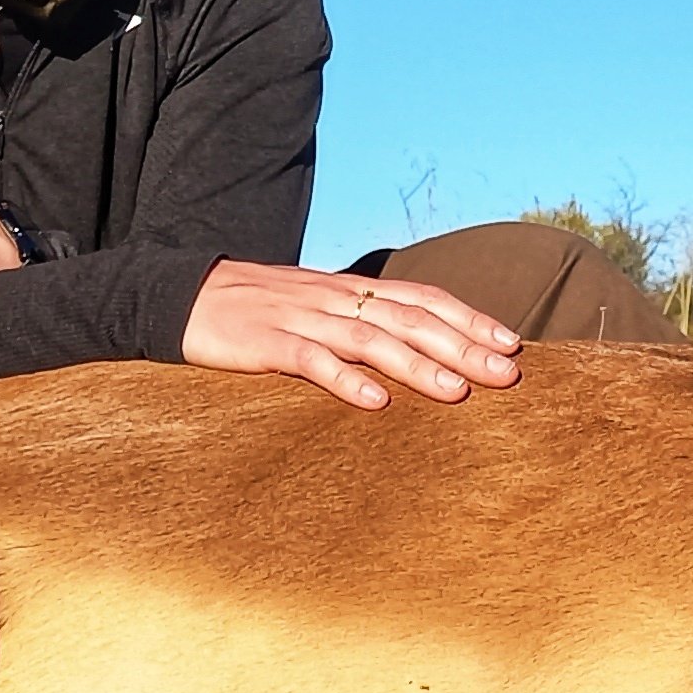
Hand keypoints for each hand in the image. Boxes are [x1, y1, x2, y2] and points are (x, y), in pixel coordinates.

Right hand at [185, 260, 526, 411]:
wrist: (181, 294)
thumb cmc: (255, 309)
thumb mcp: (314, 307)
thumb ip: (358, 322)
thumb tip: (411, 347)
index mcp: (348, 290)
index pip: (420, 297)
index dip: (467, 318)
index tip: (510, 343)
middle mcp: (334, 299)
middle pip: (408, 319)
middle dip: (461, 346)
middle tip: (506, 374)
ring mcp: (300, 318)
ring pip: (370, 339)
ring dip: (418, 365)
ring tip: (458, 392)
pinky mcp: (265, 342)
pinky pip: (311, 360)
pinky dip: (345, 379)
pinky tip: (375, 402)